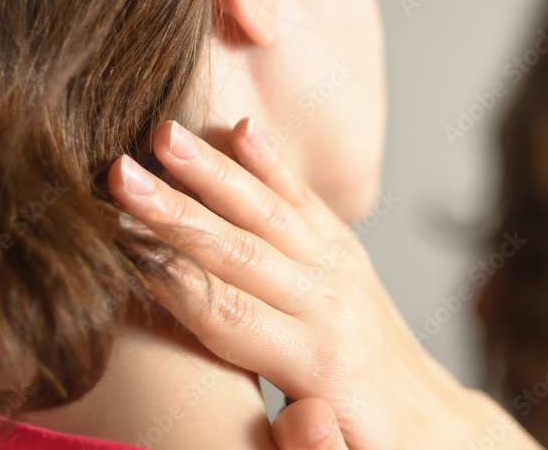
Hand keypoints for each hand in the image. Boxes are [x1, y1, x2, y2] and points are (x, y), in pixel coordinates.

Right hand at [107, 119, 541, 449]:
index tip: (117, 238)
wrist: (430, 423)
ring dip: (213, 171)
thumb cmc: (374, 444)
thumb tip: (303, 418)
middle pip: (238, 250)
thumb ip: (314, 441)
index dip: (170, 275)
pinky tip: (242, 129)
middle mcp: (329, 305)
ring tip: (165, 133)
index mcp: (317, 362)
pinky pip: (306, 200)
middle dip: (174, 210)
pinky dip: (272, 164)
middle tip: (119, 172)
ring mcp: (341, 271)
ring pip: (269, 212)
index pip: (226, 312)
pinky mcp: (348, 253)